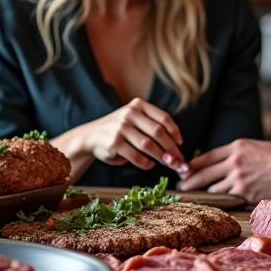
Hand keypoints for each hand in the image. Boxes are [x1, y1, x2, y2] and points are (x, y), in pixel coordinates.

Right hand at [54, 98, 187, 179]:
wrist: (90, 136)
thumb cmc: (120, 130)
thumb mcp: (134, 120)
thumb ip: (153, 128)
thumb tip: (176, 149)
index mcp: (138, 105)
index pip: (163, 117)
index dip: (175, 132)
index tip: (180, 143)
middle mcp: (130, 113)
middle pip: (158, 132)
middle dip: (171, 148)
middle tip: (178, 160)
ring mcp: (121, 128)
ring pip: (148, 145)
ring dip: (161, 157)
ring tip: (168, 163)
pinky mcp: (114, 143)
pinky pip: (136, 156)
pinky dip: (146, 163)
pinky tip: (149, 164)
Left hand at [176, 139, 270, 202]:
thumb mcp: (253, 146)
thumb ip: (235, 152)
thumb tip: (218, 162)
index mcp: (236, 147)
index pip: (206, 156)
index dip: (192, 164)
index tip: (184, 169)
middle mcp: (234, 162)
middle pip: (203, 174)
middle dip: (189, 181)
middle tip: (181, 187)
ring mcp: (238, 179)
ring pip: (214, 189)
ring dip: (208, 193)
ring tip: (201, 196)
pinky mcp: (245, 193)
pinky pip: (227, 198)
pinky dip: (223, 200)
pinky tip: (219, 202)